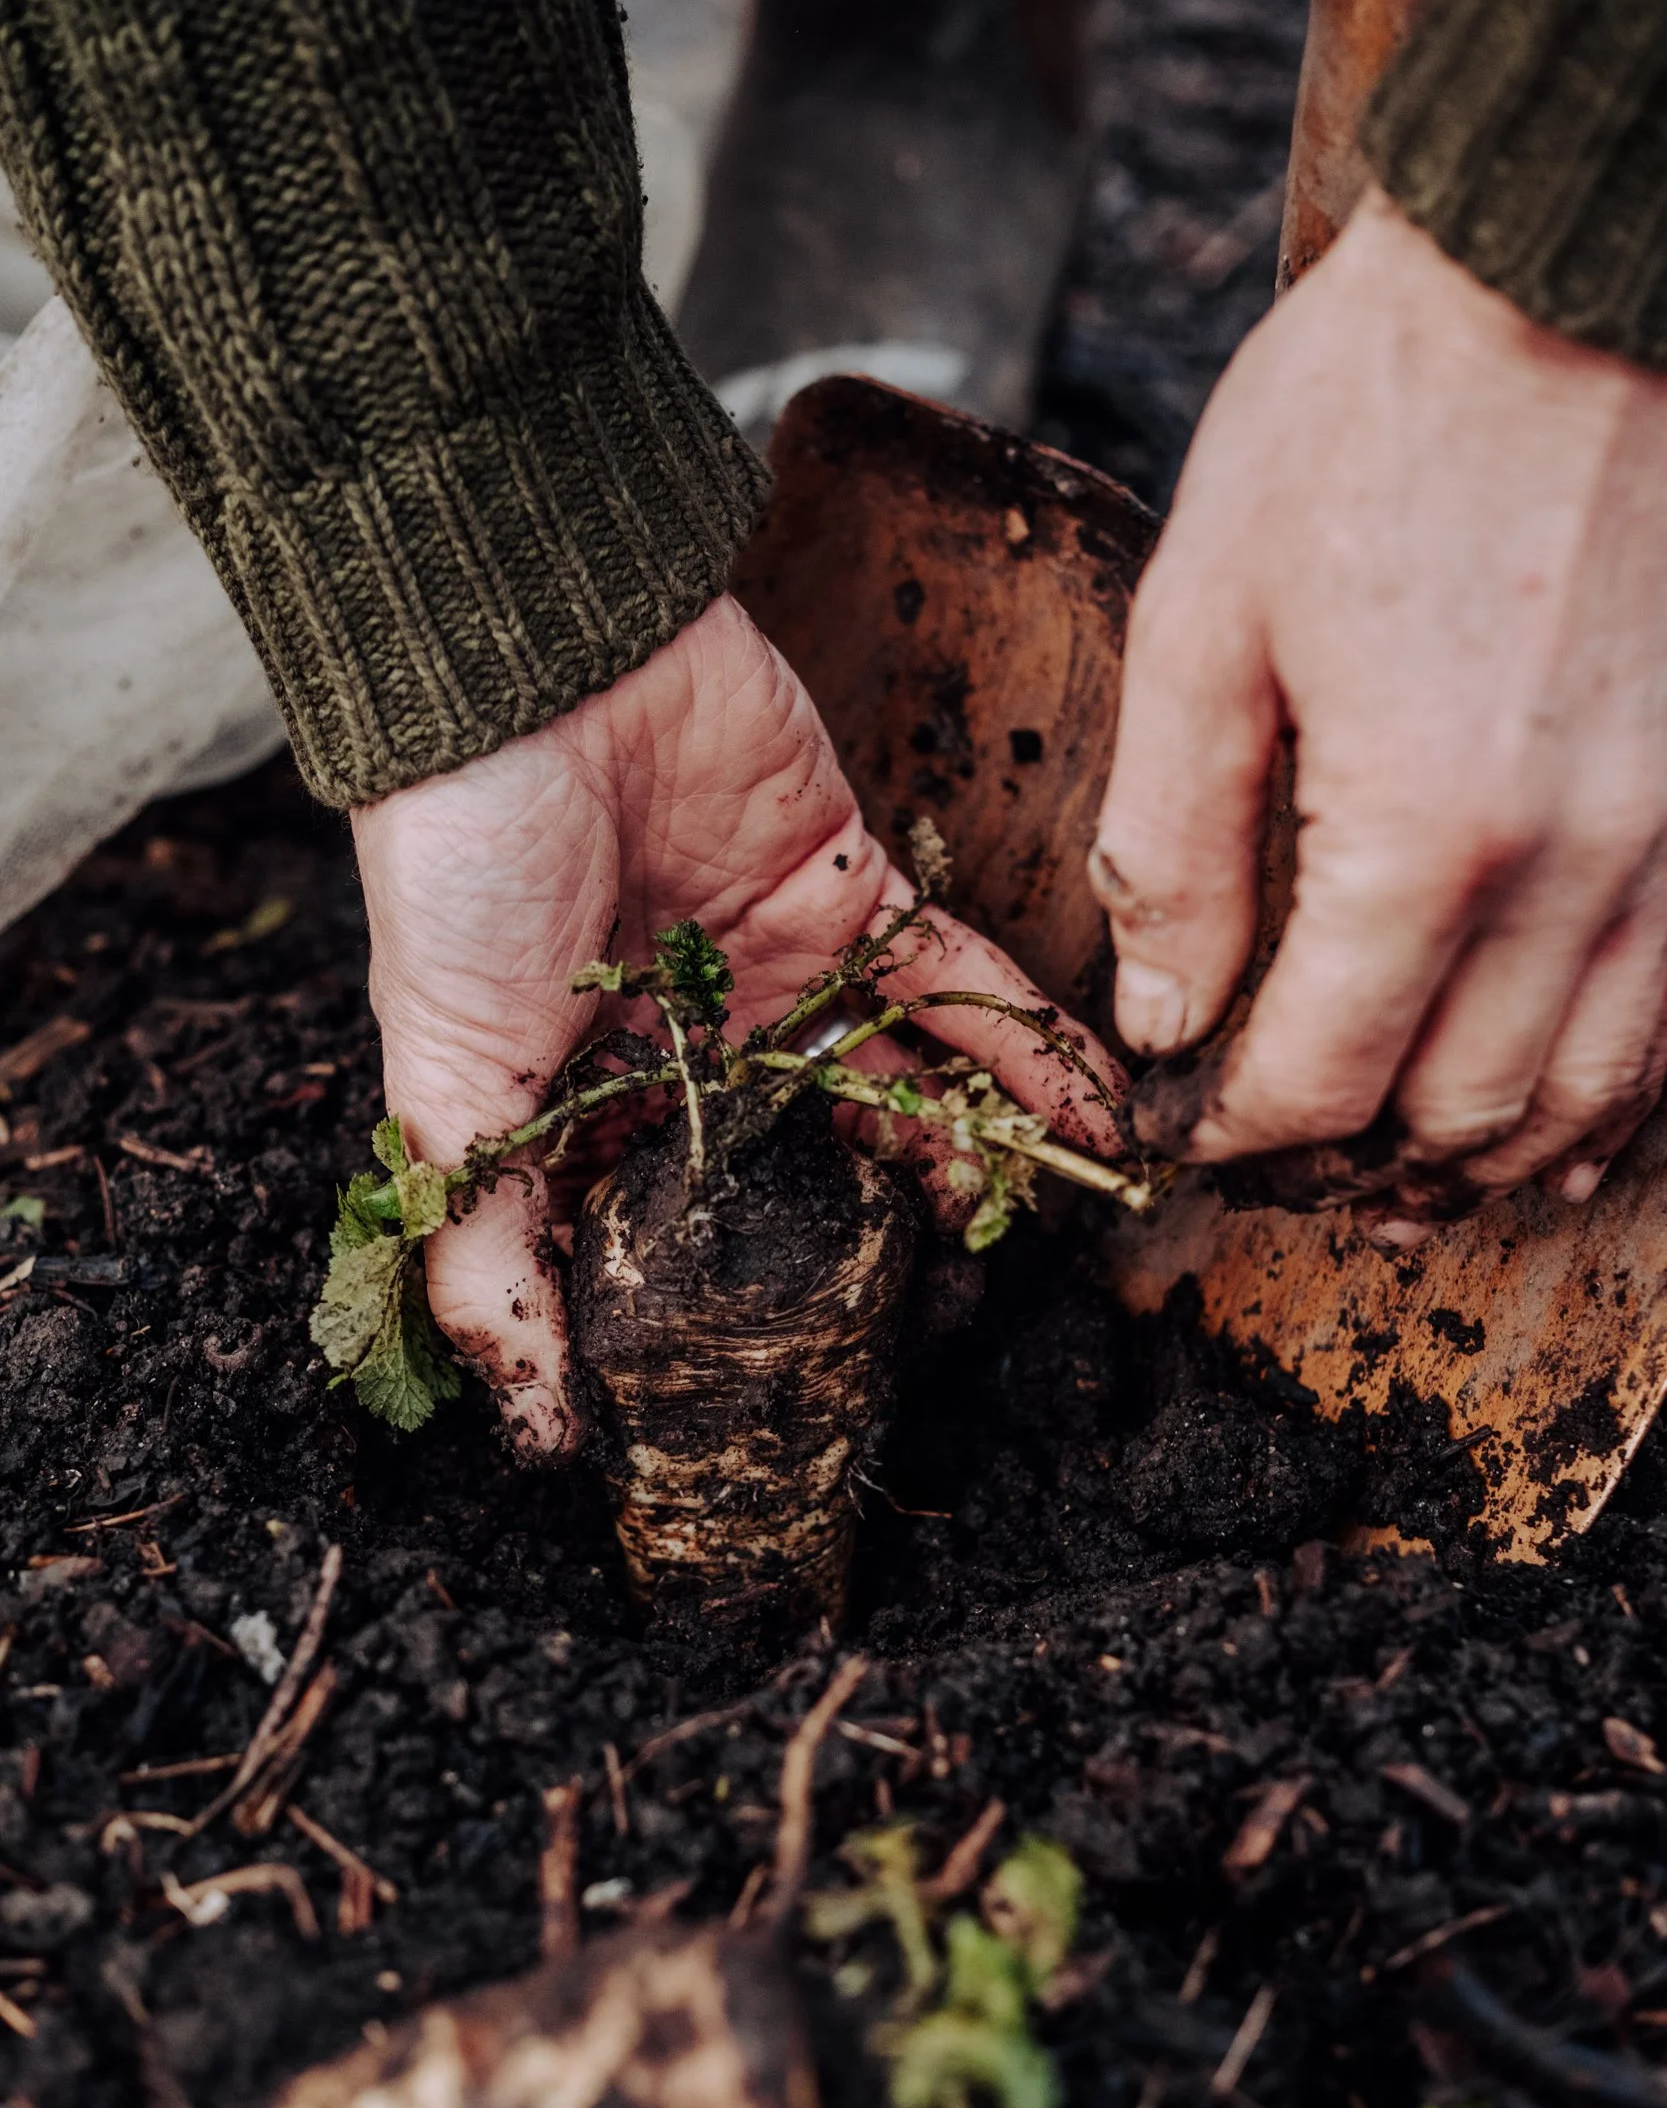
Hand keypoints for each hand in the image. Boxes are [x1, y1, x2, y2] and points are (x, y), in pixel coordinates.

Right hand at [354, 594, 1124, 1456]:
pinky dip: (1030, 1047)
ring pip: (899, 1087)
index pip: (681, 1235)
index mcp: (589, 1107)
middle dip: (882, 1239)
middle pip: (813, 1170)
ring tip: (1047, 1231)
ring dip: (976, 1155)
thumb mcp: (446, 1087)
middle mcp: (693, 1052)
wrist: (532, 677)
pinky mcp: (853, 894)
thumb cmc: (459, 878)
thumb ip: (489, 1257)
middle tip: (959, 1316)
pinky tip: (1094, 1117)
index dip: (739, 1311)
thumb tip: (531, 1430)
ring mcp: (781, 973)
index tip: (804, 1394)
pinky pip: (959, 987)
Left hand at [1091, 185, 1666, 1234]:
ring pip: (1583, 1090)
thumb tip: (1161, 1013)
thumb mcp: (1208, 615)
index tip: (1187, 1129)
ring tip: (1400, 1183)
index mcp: (1424, 831)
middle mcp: (1575, 866)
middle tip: (1277, 1162)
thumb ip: (1174, 843)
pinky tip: (1546, 1121)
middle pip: (1456, 1109)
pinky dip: (1600, 1093)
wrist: (1572, 270)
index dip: (1240, 1129)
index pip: (1322, 1072)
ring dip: (1482, 1157)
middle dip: (1351, 1163)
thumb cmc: (1372, 416)